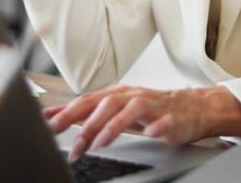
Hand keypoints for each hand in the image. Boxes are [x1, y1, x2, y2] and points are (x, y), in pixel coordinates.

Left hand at [44, 85, 240, 160]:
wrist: (191, 107)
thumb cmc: (150, 109)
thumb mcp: (115, 108)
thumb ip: (85, 112)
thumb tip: (53, 114)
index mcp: (117, 95)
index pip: (87, 101)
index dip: (66, 113)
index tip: (48, 126)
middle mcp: (132, 96)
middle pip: (105, 104)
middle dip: (85, 123)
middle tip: (72, 144)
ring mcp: (152, 106)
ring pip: (130, 110)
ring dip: (113, 126)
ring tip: (99, 143)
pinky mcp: (171, 118)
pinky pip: (163, 121)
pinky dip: (155, 127)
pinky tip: (148, 133)